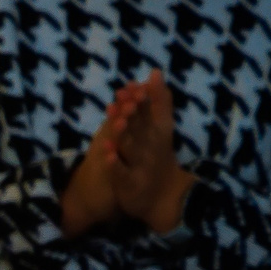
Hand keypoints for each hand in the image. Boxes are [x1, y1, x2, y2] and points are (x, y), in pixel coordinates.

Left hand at [106, 69, 195, 233]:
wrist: (163, 197)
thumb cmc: (158, 157)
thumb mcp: (161, 128)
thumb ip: (159, 101)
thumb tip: (153, 72)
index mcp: (157, 133)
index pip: (150, 112)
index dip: (142, 99)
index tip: (132, 84)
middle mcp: (151, 147)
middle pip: (141, 127)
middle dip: (133, 112)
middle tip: (124, 95)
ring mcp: (141, 165)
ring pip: (131, 148)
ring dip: (125, 134)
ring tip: (118, 121)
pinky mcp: (131, 184)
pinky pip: (122, 173)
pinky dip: (116, 163)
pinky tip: (107, 154)